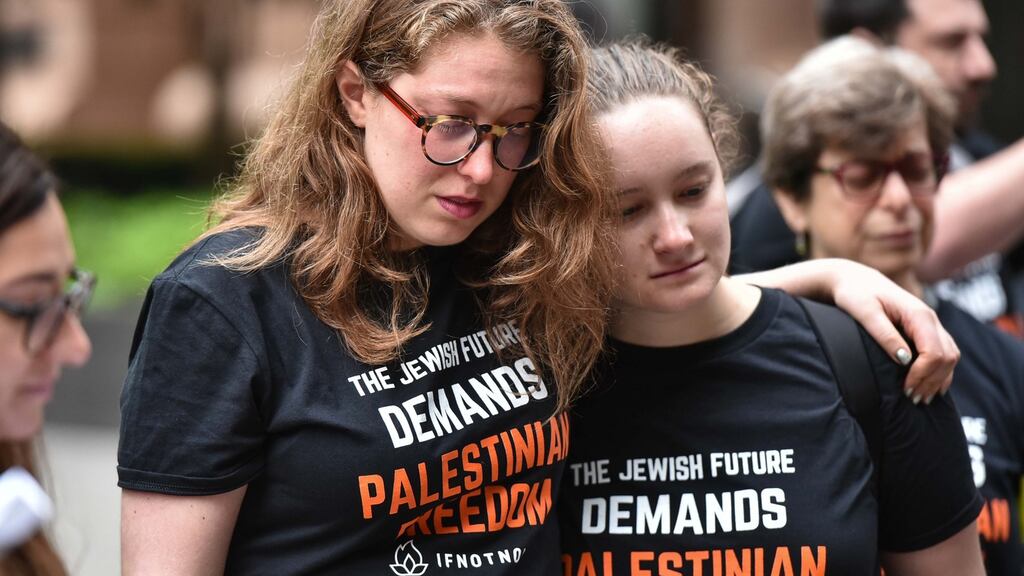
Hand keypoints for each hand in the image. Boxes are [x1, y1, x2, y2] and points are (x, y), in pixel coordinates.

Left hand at [829, 262, 958, 401]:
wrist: (856, 280)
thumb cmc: (855, 295)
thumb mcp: (864, 313)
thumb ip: (884, 335)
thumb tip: (904, 359)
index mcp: (918, 314)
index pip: (934, 351)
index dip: (923, 374)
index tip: (905, 389)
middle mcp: (930, 319)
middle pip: (947, 357)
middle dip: (932, 381)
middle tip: (911, 399)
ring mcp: (931, 324)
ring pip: (951, 356)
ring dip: (939, 379)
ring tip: (920, 398)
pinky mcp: (927, 330)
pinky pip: (945, 353)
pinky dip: (941, 372)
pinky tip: (930, 386)